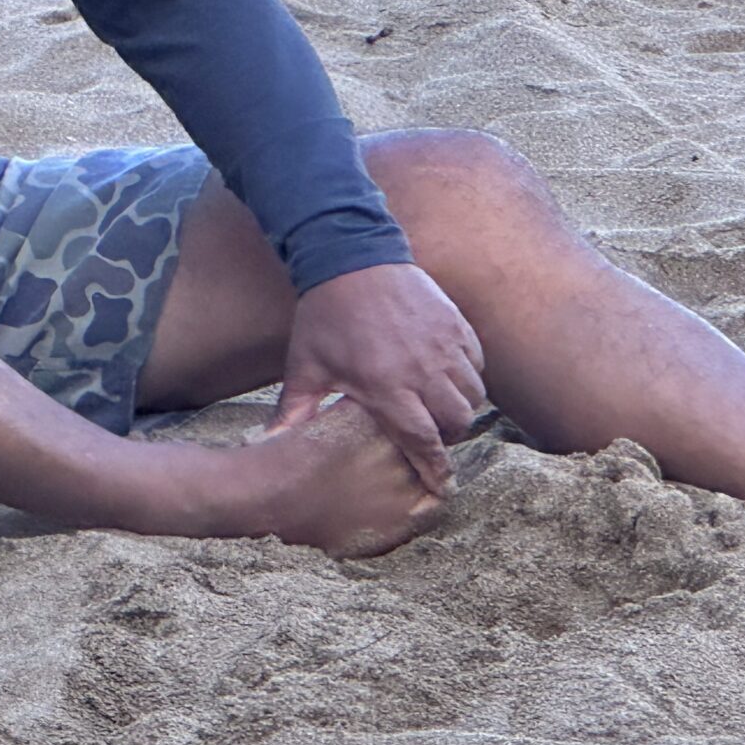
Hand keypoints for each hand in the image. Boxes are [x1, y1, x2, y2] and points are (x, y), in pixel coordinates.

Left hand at [268, 263, 485, 495]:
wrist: (349, 256)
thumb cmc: (324, 316)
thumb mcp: (304, 366)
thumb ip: (293, 412)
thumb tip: (267, 447)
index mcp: (386, 387)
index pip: (423, 442)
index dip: (435, 470)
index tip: (441, 488)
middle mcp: (422, 370)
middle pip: (457, 422)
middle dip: (448, 438)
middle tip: (432, 436)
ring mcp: (444, 344)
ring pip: (473, 394)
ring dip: (461, 407)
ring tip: (440, 406)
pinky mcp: (455, 323)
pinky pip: (477, 362)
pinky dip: (469, 376)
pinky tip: (448, 375)